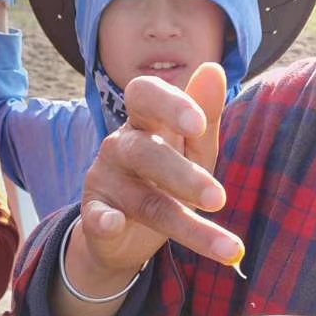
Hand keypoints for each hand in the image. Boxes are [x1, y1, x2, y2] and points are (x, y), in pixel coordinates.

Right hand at [71, 63, 243, 286]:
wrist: (124, 233)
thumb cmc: (167, 180)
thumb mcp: (193, 149)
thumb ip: (205, 114)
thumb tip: (214, 69)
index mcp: (144, 121)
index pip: (145, 95)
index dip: (170, 105)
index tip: (199, 126)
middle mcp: (120, 146)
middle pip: (146, 152)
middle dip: (184, 175)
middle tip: (219, 198)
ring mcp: (104, 181)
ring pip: (143, 199)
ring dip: (182, 221)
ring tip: (223, 245)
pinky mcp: (93, 216)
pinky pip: (96, 217)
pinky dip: (103, 221)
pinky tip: (114, 224)